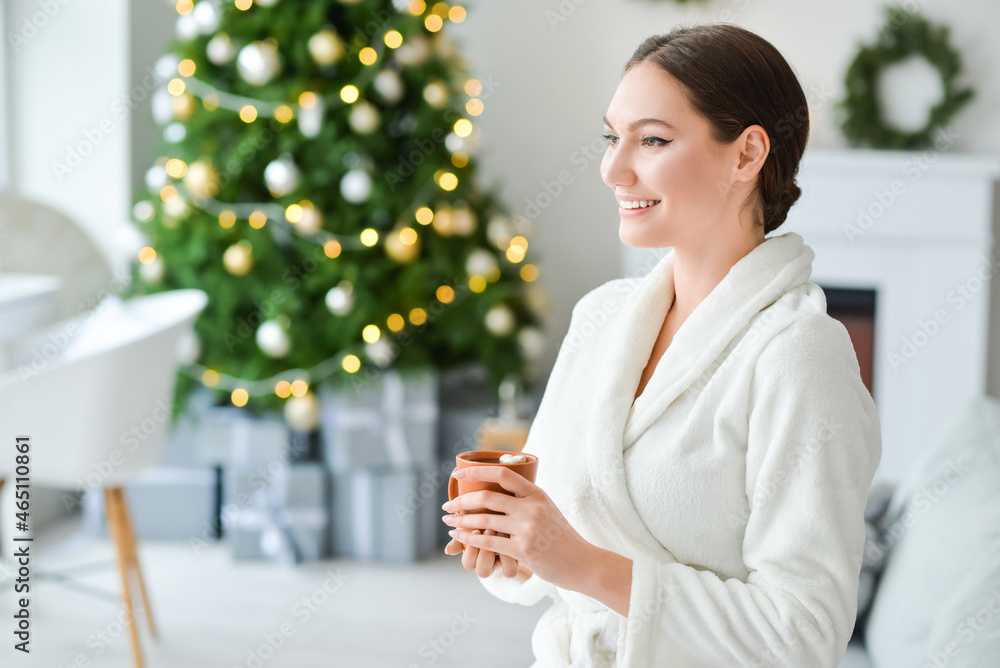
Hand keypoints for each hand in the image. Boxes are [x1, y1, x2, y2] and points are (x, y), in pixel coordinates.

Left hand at [441, 466, 589, 590]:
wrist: (582, 562)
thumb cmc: (561, 537)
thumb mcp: (547, 510)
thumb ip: (524, 501)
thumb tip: (496, 492)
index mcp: (536, 493)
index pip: (501, 472)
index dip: (475, 471)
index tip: (457, 474)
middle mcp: (532, 507)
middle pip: (486, 496)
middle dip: (461, 501)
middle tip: (448, 506)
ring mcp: (528, 528)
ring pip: (483, 521)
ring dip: (461, 521)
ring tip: (450, 522)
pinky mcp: (523, 549)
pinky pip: (488, 543)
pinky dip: (469, 540)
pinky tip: (459, 538)